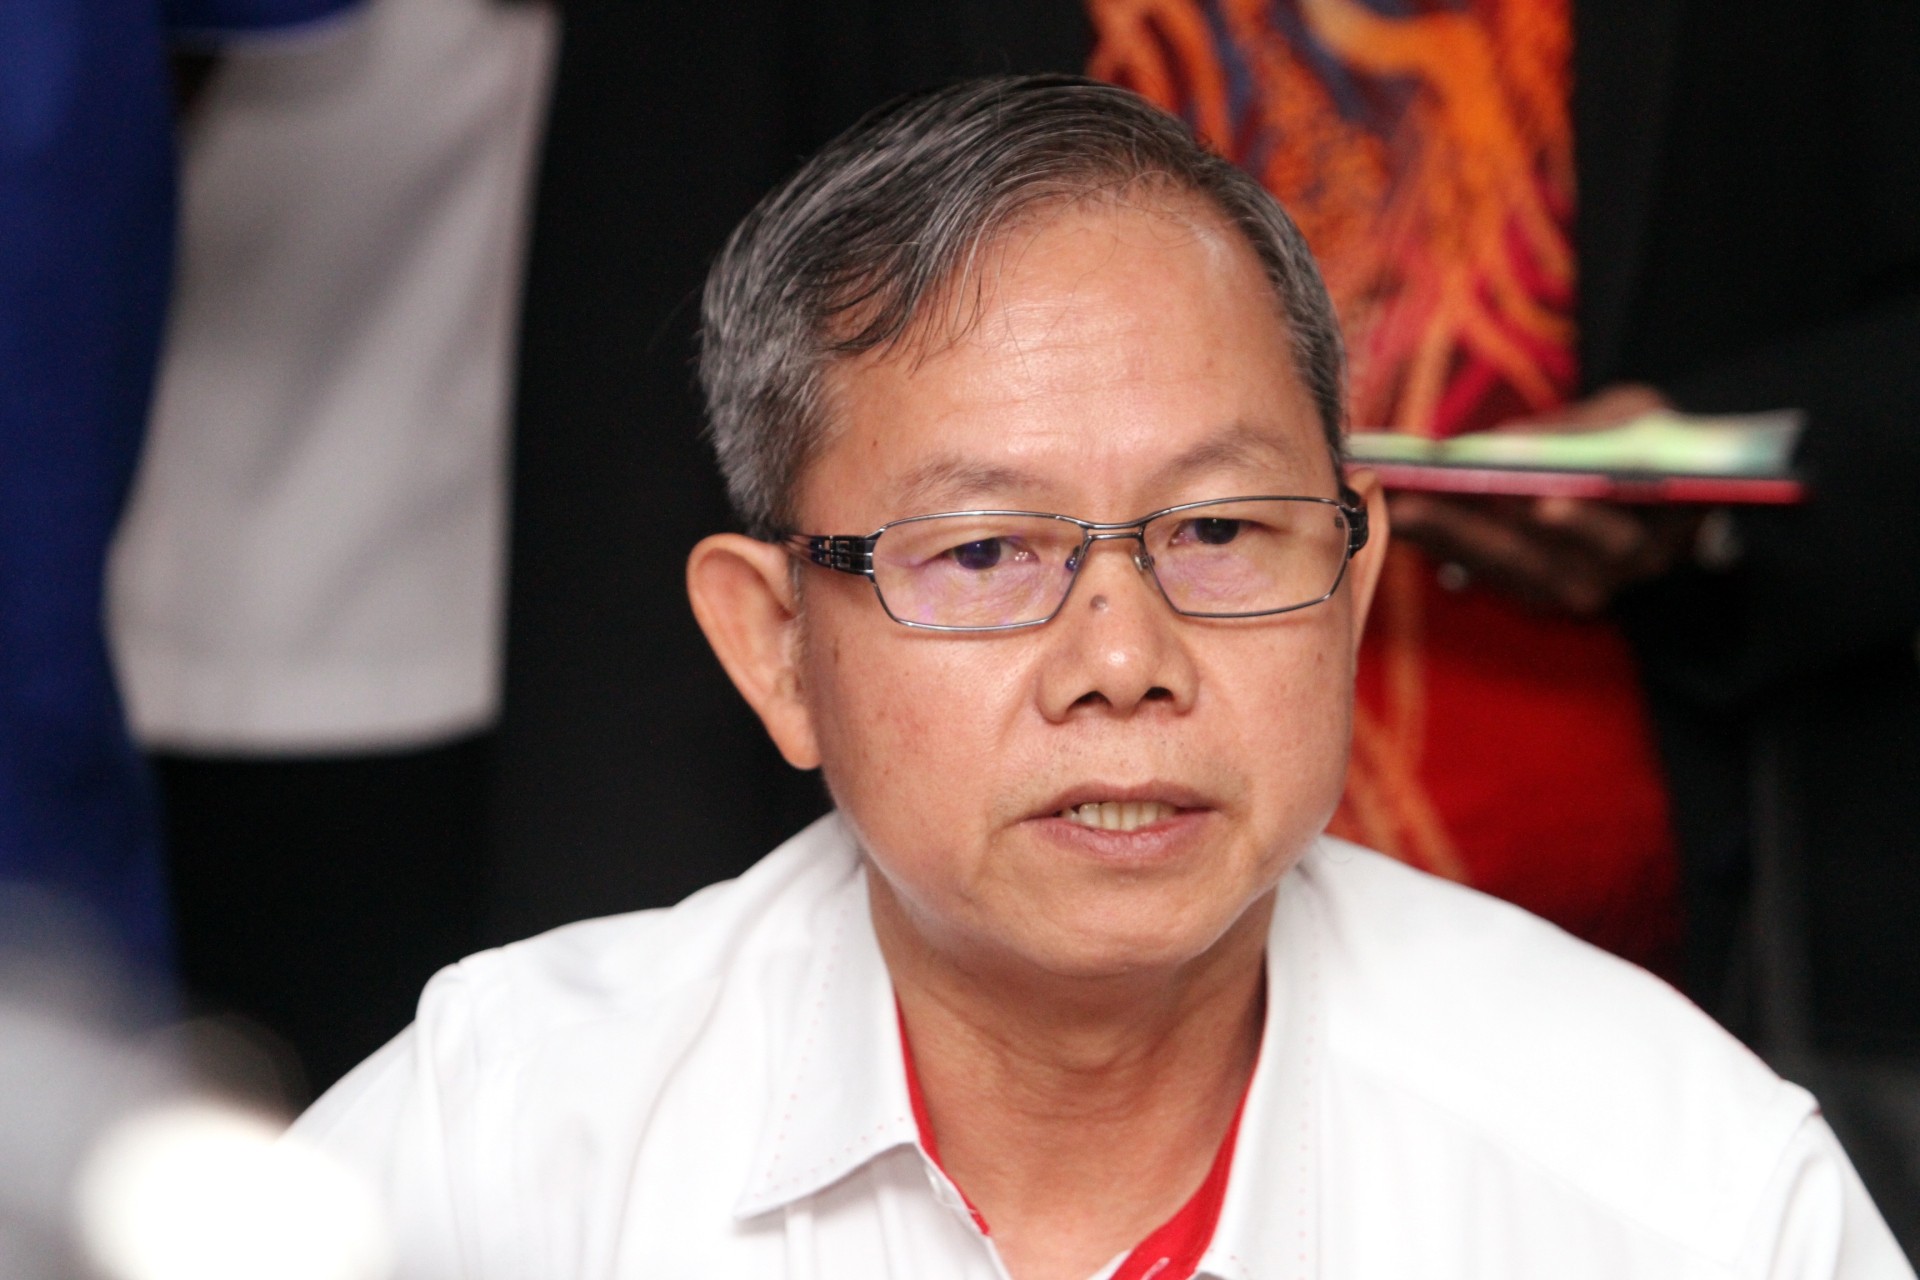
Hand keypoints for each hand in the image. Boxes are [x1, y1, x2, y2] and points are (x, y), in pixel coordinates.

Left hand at [1384, 386, 1702, 615]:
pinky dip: (1436, 538)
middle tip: (1412, 505)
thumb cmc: (1646, 437)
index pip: (1614, 536)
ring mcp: (1559, 588)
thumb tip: (1508, 443)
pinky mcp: (1525, 586)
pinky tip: (1395, 510)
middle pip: (1532, 560)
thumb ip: (1579, 432)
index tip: (1540, 504)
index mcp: (1647, 537)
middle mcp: (1602, 577)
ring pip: (1492, 567)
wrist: (1655, 478)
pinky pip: (1475, 566)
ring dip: (1436, 536)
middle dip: (1465, 531)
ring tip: (1389, 505)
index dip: (1579, 521)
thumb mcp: (1631, 416)